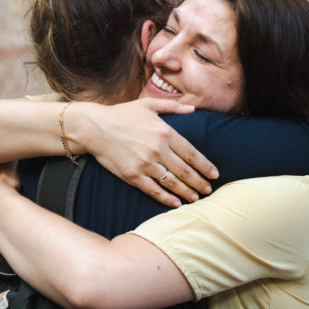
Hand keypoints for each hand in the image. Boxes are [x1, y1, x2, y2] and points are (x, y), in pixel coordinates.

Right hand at [77, 99, 218, 207]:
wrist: (94, 127)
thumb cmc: (122, 114)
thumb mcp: (148, 104)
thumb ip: (173, 106)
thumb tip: (193, 108)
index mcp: (164, 132)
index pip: (192, 153)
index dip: (205, 166)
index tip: (215, 174)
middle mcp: (158, 149)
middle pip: (185, 171)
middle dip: (199, 182)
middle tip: (209, 190)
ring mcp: (145, 164)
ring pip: (172, 182)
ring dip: (187, 192)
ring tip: (197, 198)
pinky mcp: (133, 175)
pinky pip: (154, 190)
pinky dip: (166, 198)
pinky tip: (176, 203)